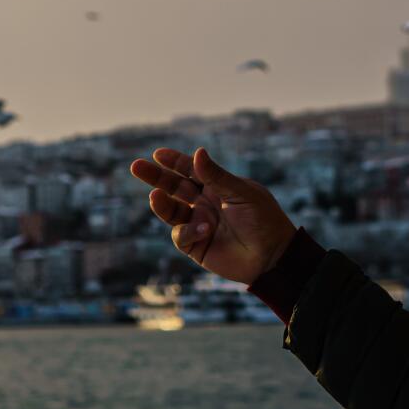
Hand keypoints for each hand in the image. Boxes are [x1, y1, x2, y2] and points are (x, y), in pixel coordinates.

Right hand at [128, 146, 294, 284]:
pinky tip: (204, 230)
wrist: (272, 256)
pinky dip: (188, 231)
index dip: (174, 162)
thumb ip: (217, 176)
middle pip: (173, 187)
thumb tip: (198, 152)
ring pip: (171, 211)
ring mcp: (198, 224)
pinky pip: (181, 235)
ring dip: (162, 204)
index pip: (190, 170)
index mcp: (217, 186)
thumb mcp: (242, 193)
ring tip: (155, 197)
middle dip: (155, 177)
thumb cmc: (263, 220)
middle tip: (136, 166)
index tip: (158, 154)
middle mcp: (204, 203)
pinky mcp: (196, 246)